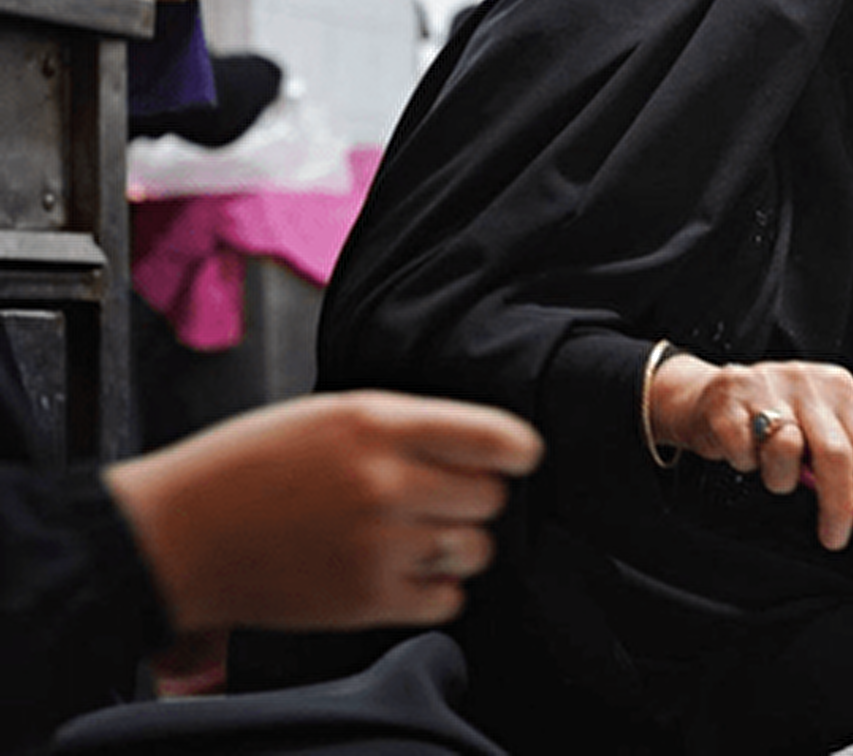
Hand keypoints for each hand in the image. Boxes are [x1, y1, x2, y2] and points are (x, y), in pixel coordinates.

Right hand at [104, 392, 542, 634]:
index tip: (516, 457)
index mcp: (377, 425)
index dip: (515, 450)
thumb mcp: (329, 413)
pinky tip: (397, 569)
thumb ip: (407, 426)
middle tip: (430, 496)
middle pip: (491, 496)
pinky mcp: (366, 600)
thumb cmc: (247, 467)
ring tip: (408, 535)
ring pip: (476, 549)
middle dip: (470, 496)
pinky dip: (433, 589)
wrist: (176, 535)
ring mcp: (378, 546)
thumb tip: (484, 445)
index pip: (496, 438)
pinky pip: (447, 600)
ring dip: (454, 544)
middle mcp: (386, 483)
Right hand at [644, 354, 852, 550]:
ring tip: (771, 469)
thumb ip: (846, 467)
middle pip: (835, 452)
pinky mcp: (728, 400)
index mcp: (840, 390)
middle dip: (838, 503)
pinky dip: (743, 463)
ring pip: (786, 452)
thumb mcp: (817, 431)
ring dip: (779, 478)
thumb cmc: (773, 421)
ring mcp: (766, 386)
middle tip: (835, 538)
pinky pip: (743, 453)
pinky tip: (742, 450)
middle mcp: (808, 382)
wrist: (709, 397)